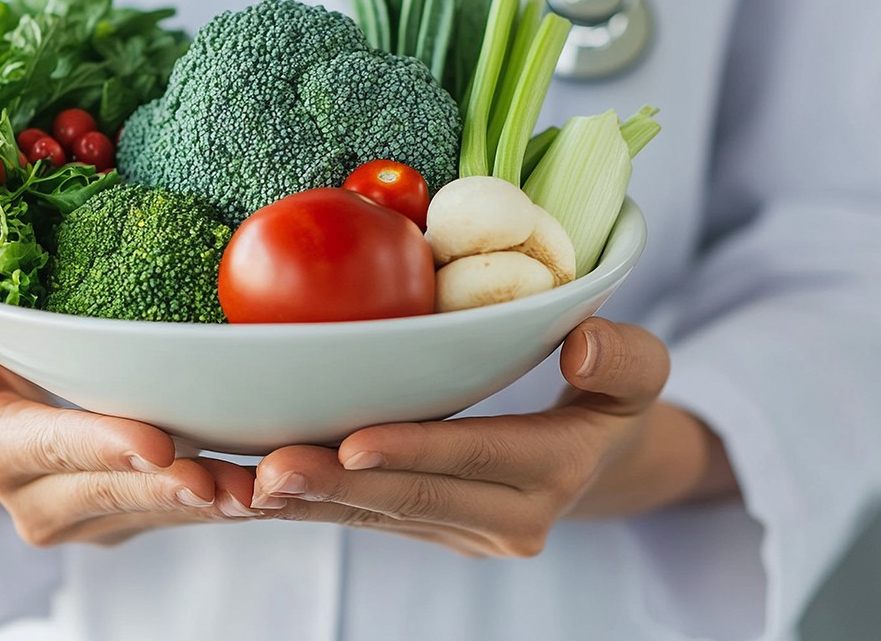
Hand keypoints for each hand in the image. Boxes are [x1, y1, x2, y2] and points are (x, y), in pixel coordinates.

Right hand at [0, 314, 263, 546]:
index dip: (101, 446)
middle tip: (231, 482)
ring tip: (262, 491)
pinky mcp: (121, 521)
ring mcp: (85, 518)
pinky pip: (171, 515)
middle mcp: (39, 500)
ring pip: (151, 512)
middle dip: (171, 489)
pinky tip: (264, 486)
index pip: (49, 447)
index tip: (157, 443)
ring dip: (208, 506)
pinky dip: (218, 503)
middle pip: (112, 493)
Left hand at [250, 318, 736, 557]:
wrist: (601, 460)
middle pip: (410, 499)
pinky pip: (363, 516)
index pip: (477, 456)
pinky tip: (246, 488)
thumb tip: (580, 347)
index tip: (354, 438)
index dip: (417, 449)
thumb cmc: (610, 398)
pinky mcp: (426, 528)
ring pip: (375, 517)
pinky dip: (307, 503)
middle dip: (336, 488)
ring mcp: (461, 532)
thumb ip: (624, 358)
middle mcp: (505, 519)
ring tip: (239, 487)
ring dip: (306, 503)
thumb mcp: (641, 372)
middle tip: (267, 473)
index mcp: (554, 472)